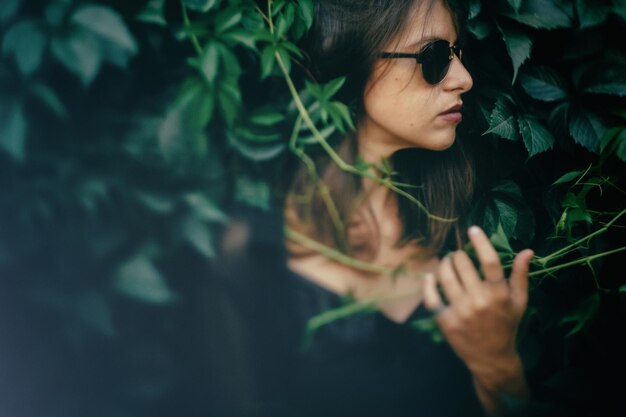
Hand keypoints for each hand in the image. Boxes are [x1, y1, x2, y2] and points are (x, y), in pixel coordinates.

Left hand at [423, 226, 533, 397]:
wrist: (492, 359)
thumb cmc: (507, 326)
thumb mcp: (519, 302)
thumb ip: (521, 275)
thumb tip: (528, 250)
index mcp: (499, 294)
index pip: (490, 261)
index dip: (481, 242)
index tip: (472, 229)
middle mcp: (479, 301)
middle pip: (463, 265)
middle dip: (458, 255)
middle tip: (458, 255)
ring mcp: (461, 311)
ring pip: (445, 276)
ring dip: (443, 264)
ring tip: (446, 262)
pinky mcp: (446, 321)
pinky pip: (431, 297)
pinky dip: (428, 284)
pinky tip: (429, 276)